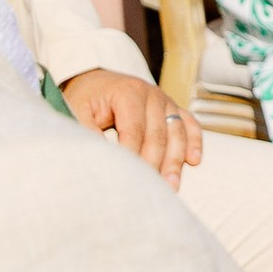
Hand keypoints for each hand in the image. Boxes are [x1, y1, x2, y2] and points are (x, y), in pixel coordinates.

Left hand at [62, 69, 201, 189]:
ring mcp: (165, 100)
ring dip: (175, 160)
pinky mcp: (172, 108)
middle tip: (151, 191)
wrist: (97, 80)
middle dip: (155, 165)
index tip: (128, 180)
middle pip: (158, 135)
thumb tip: (100, 159)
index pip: (135, 130)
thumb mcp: (78, 110)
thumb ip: (87, 132)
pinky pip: (189, 124)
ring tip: (172, 186)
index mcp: (128, 92)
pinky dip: (194, 141)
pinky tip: (194, 160)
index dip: (132, 157)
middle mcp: (152, 94)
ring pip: (177, 132)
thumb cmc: (86, 98)